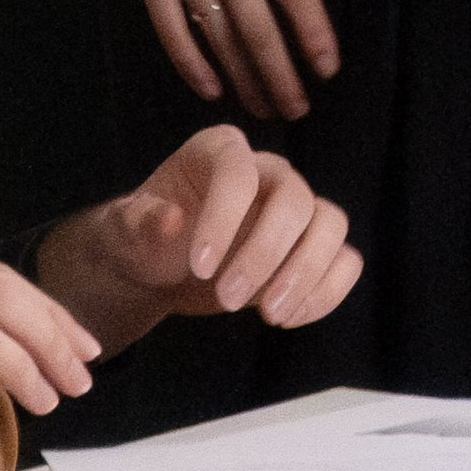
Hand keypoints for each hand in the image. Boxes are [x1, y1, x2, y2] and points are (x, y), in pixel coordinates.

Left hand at [36, 127, 361, 351]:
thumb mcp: (126, 233)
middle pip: (295, 199)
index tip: (200, 267)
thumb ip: (140, 224)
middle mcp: (267, 172)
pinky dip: (326, 291)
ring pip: (331, 225)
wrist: (163, 270)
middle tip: (226, 300)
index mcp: (221, 152)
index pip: (239, 172)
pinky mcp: (311, 248)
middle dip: (266, 254)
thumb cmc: (144, 241)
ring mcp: (296, 209)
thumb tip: (170, 219)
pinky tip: (288, 318)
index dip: (225, 218)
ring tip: (269, 315)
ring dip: (306, 274)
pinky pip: (344, 261)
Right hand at [96, 0, 355, 119]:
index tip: (328, 71)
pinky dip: (190, 63)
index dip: (313, 34)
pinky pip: (170, 28)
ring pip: (216, 35)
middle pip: (257, 26)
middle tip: (299, 110)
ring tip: (263, 108)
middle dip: (280, 75)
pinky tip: (211, 88)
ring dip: (242, 77)